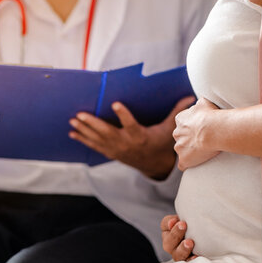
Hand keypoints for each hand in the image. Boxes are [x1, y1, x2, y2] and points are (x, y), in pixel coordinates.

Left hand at [69, 97, 194, 178]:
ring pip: (97, 139)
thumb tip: (190, 97)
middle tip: (79, 114)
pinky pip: (94, 146)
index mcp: (140, 136)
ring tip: (72, 121)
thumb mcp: (169, 129)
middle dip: (92, 124)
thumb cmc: (161, 142)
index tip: (115, 103)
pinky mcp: (111, 153)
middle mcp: (126, 144)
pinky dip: (83, 139)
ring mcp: (117, 150)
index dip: (123, 115)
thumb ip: (176, 113)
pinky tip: (72, 132)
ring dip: (83, 130)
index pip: (131, 124)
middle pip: (107, 133)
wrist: (154, 165)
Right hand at [160, 215, 197, 261]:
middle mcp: (171, 243)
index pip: (165, 225)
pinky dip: (191, 259)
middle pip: (168, 242)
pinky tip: (196, 256)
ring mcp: (179, 253)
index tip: (178, 220)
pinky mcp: (188, 260)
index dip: (169, 223)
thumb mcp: (188, 217)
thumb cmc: (194, 224)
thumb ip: (183, 216)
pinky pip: (187, 262)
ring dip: (182, 248)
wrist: (203, 233)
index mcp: (169, 230)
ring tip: (190, 243)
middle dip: (175, 234)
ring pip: (176, 254)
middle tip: (183, 226)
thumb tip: (174, 221)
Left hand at [173, 98, 220, 170]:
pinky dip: (189, 164)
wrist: (214, 130)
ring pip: (182, 150)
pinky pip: (183, 165)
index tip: (203, 129)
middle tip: (205, 140)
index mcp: (180, 119)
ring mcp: (179, 147)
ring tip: (204, 151)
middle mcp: (176, 133)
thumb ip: (198, 104)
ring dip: (191, 151)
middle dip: (190, 139)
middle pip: (182, 137)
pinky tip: (197, 163)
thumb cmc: (211, 115)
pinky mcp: (183, 160)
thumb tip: (199, 103)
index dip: (193, 127)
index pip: (183, 124)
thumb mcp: (204, 102)